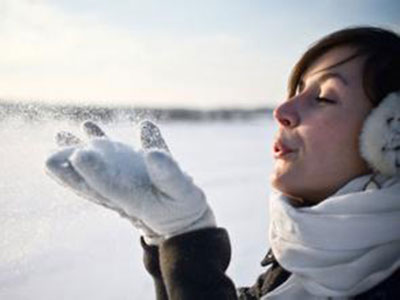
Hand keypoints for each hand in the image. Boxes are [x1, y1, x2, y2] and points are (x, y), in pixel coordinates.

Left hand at [45, 120, 215, 244]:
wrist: (185, 221)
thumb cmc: (185, 210)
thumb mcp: (183, 193)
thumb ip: (170, 175)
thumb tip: (151, 152)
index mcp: (134, 199)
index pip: (108, 186)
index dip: (93, 171)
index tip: (79, 154)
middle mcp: (123, 191)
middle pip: (91, 180)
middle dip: (70, 165)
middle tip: (53, 148)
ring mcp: (125, 183)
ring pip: (97, 168)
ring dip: (79, 152)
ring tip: (63, 134)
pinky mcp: (132, 177)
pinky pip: (111, 161)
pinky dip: (104, 145)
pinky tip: (94, 128)